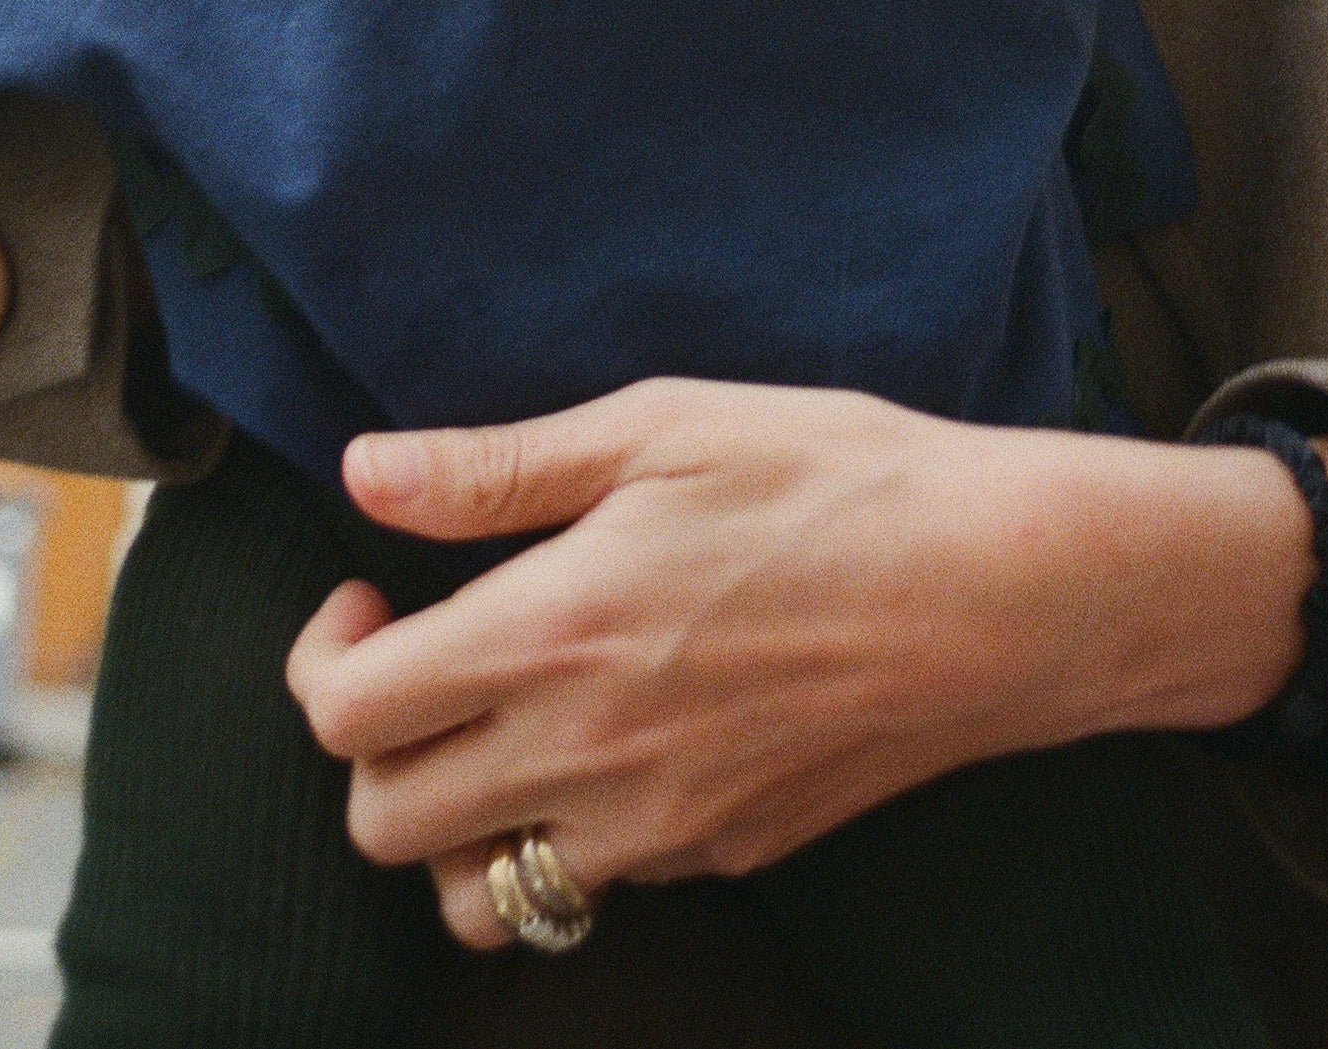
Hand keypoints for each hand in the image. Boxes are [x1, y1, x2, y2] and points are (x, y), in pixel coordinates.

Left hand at [286, 380, 1310, 949]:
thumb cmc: (835, 478)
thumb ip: (496, 468)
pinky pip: (595, 885)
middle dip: (369, 745)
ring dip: (455, 824)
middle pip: (385, 826)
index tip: (373, 592)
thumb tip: (361, 472)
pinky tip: (614, 735)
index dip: (324, 653)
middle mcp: (588, 756)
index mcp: (552, 634)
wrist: (1003, 590)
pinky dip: (565, 834)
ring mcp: (659, 829)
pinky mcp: (724, 856)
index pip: (349, 712)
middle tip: (424, 655)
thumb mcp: (660, 426)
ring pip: (478, 899)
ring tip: (497, 723)